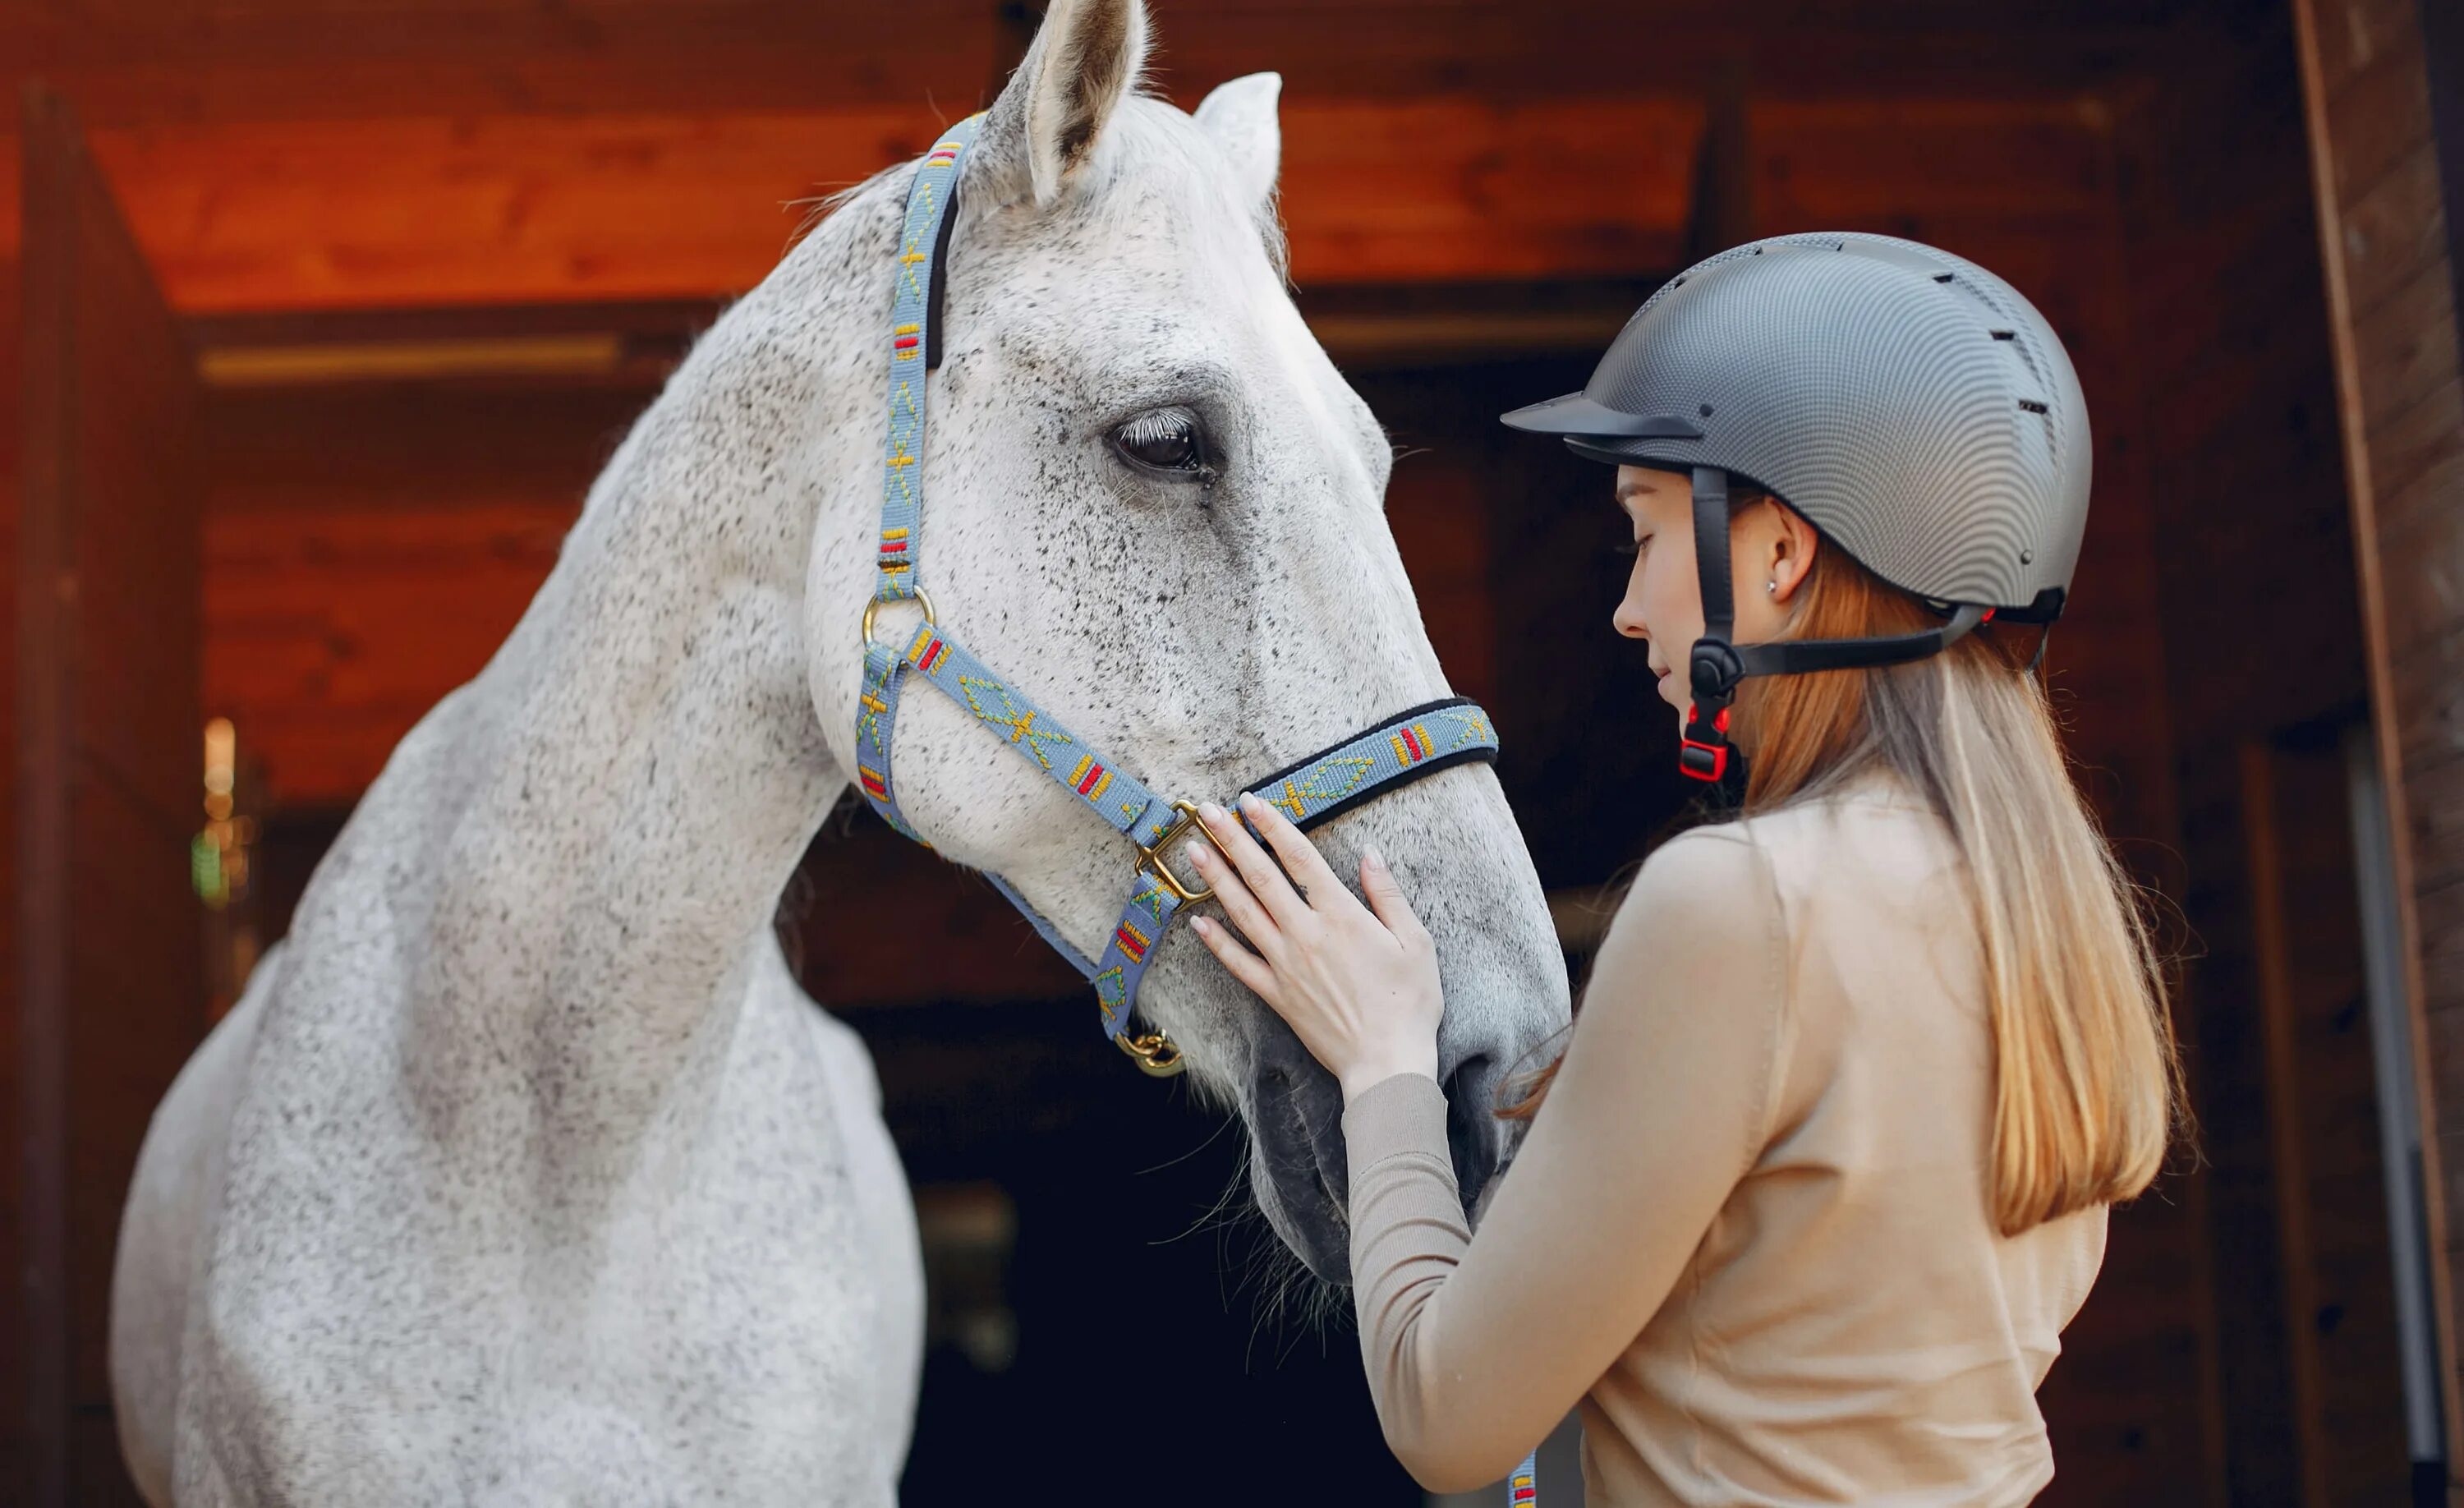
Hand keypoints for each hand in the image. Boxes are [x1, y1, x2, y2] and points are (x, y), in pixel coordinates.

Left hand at [1181, 793, 1443, 1102]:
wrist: (1386, 1061)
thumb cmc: (1409, 1003)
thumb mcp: (1415, 941)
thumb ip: (1387, 895)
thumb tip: (1370, 855)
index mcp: (1341, 915)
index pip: (1299, 857)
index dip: (1273, 825)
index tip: (1251, 802)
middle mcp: (1305, 933)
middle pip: (1261, 876)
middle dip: (1231, 840)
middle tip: (1207, 812)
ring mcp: (1285, 964)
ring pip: (1242, 912)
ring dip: (1216, 878)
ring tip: (1194, 850)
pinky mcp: (1276, 995)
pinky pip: (1239, 963)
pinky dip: (1217, 942)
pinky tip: (1198, 922)